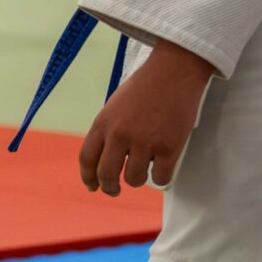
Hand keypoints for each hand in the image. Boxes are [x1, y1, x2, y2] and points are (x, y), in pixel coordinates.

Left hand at [78, 40, 214, 196]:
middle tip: (114, 190)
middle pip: (107, 175)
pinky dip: (161, 178)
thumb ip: (108, 131)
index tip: (93, 186)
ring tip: (141, 173)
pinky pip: (161, 177)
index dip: (88, 178)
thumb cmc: (144, 87)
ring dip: (136, 181)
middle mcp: (119, 135)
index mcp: (102, 124)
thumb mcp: (114, 107)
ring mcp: (145, 142)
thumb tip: (107, 158)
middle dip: (109, 187)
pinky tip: (161, 171)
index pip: (87, 160)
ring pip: (134, 179)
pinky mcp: (169, 147)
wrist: (174, 71)